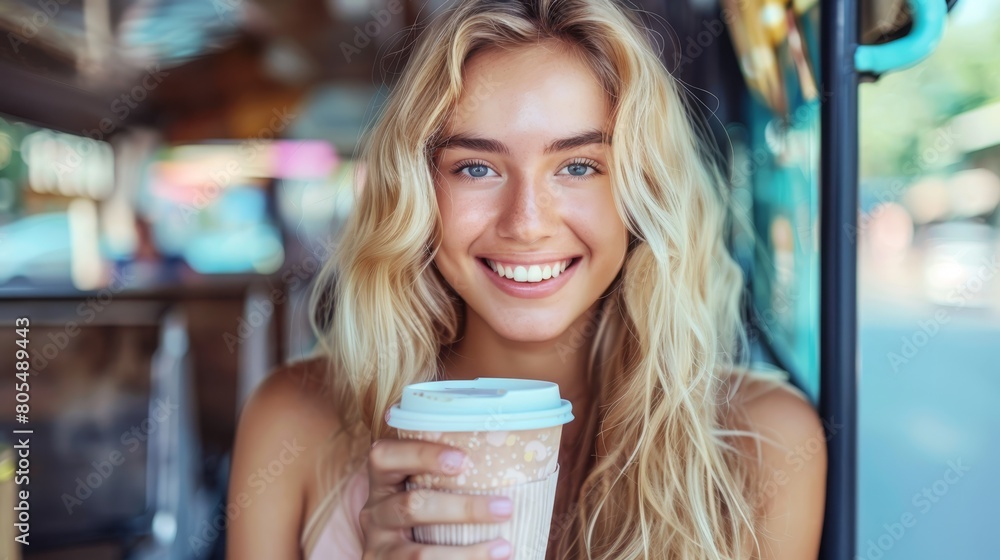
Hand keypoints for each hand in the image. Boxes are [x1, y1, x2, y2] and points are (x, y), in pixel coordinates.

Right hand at [360, 439, 514, 558]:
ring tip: (504, 548)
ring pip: (418, 554)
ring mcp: (379, 548)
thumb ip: (449, 474)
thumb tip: (522, 458)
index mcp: (383, 480)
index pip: (385, 456)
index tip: (463, 459)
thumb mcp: (420, 487)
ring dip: (466, 554)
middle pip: (411, 506)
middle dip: (462, 509)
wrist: (398, 553)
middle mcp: (374, 513)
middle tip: (505, 507)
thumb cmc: (425, 508)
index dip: (421, 454)